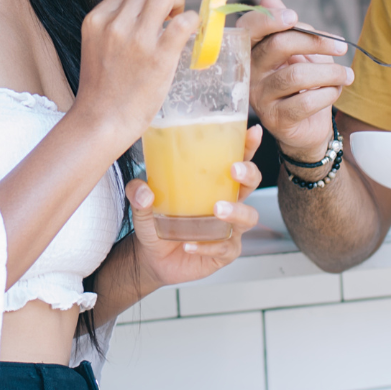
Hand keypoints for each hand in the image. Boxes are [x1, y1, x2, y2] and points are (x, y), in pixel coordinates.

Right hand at [73, 0, 197, 148]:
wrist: (101, 122)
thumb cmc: (102, 90)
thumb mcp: (97, 46)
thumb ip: (115, 26)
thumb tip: (144, 11)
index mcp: (97, 19)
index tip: (152, 15)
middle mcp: (115, 24)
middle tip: (169, 17)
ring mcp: (137, 39)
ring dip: (178, 4)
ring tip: (177, 25)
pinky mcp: (159, 57)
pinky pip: (185, 21)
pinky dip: (193, 22)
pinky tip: (189, 36)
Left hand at [127, 127, 263, 287]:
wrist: (153, 257)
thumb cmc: (157, 221)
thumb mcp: (142, 203)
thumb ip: (138, 192)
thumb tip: (145, 190)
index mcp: (214, 182)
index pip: (236, 159)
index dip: (248, 145)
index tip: (252, 132)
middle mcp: (228, 202)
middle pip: (251, 184)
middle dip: (248, 174)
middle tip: (234, 170)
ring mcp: (229, 228)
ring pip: (248, 218)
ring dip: (236, 211)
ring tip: (216, 210)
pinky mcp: (224, 252)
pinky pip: (224, 248)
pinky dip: (207, 246)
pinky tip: (189, 244)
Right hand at [240, 0, 353, 159]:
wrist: (309, 126)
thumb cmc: (304, 83)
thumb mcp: (299, 51)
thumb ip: (288, 27)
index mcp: (252, 51)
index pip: (249, 28)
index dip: (270, 19)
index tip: (294, 17)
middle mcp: (250, 73)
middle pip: (278, 46)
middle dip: (316, 42)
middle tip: (342, 46)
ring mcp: (260, 98)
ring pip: (296, 75)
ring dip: (330, 72)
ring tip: (346, 75)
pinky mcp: (276, 120)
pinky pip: (306, 102)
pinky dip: (328, 93)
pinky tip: (335, 91)